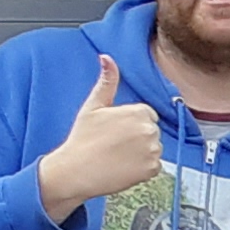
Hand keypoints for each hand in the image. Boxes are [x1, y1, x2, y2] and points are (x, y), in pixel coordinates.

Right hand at [36, 56, 161, 218]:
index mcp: (139, 112)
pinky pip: (153, 166)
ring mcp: (153, 150)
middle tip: (113, 144)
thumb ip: (107, 81)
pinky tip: (123, 167)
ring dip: (140, 153)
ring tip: (117, 156)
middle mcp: (150, 130)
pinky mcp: (152, 169)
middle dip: (136, 137)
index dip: (129, 123)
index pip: (146, 115)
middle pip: (150, 131)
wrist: (75, 171)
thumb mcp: (93, 106)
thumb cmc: (82, 138)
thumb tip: (107, 57)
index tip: (113, 131)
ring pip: (153, 149)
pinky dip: (142, 168)